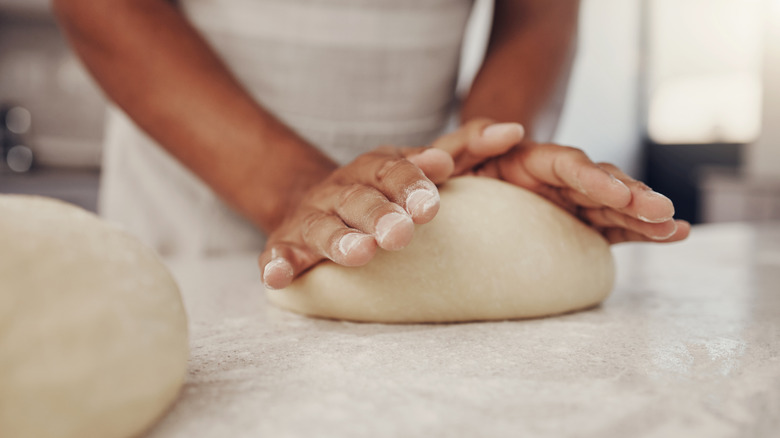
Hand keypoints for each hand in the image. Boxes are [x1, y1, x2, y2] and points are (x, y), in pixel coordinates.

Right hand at [259, 146, 453, 289]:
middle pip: (359, 200)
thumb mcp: (419, 165)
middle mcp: (340, 190)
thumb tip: (514, 131)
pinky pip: (278, 254)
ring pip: (322, 227)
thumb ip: (465, 149)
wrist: (312, 201)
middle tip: (401, 233)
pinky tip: (275, 277)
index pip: (393, 171)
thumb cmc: (380, 190)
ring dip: (339, 240)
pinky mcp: (285, 245)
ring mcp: (311, 217)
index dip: (411, 182)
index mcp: (373, 169)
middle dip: (379, 214)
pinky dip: (276, 264)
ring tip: (360, 253)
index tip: (432, 197)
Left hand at [433, 118, 690, 243]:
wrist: (459, 192)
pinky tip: (673, 236)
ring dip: (644, 217)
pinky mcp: (576, 226)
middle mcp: (558, 179)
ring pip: (614, 207)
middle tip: (660, 211)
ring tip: (674, 227)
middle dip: (632, 197)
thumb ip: (471, 138)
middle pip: (601, 184)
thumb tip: (511, 130)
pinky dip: (640, 234)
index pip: (567, 164)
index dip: (594, 178)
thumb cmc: (454, 169)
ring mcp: (571, 203)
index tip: (618, 192)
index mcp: (530, 160)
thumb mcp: (454, 152)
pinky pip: (612, 230)